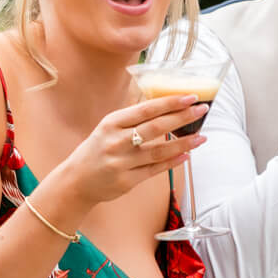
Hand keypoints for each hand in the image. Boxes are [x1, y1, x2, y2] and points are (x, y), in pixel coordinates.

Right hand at [54, 93, 205, 209]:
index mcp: (111, 123)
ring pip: (159, 151)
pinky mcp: (127, 181)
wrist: (75, 181)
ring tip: (201, 137)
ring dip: (183, 143)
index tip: (190, 97)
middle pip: (156, 127)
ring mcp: (122, 162)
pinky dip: (172, 162)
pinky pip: (155, 170)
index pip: (146, 109)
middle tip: (202, 110)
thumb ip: (132, 119)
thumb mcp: (107, 128)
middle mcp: (116, 141)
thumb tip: (164, 105)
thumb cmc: (96, 150)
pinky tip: (187, 155)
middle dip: (183, 117)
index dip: (170, 102)